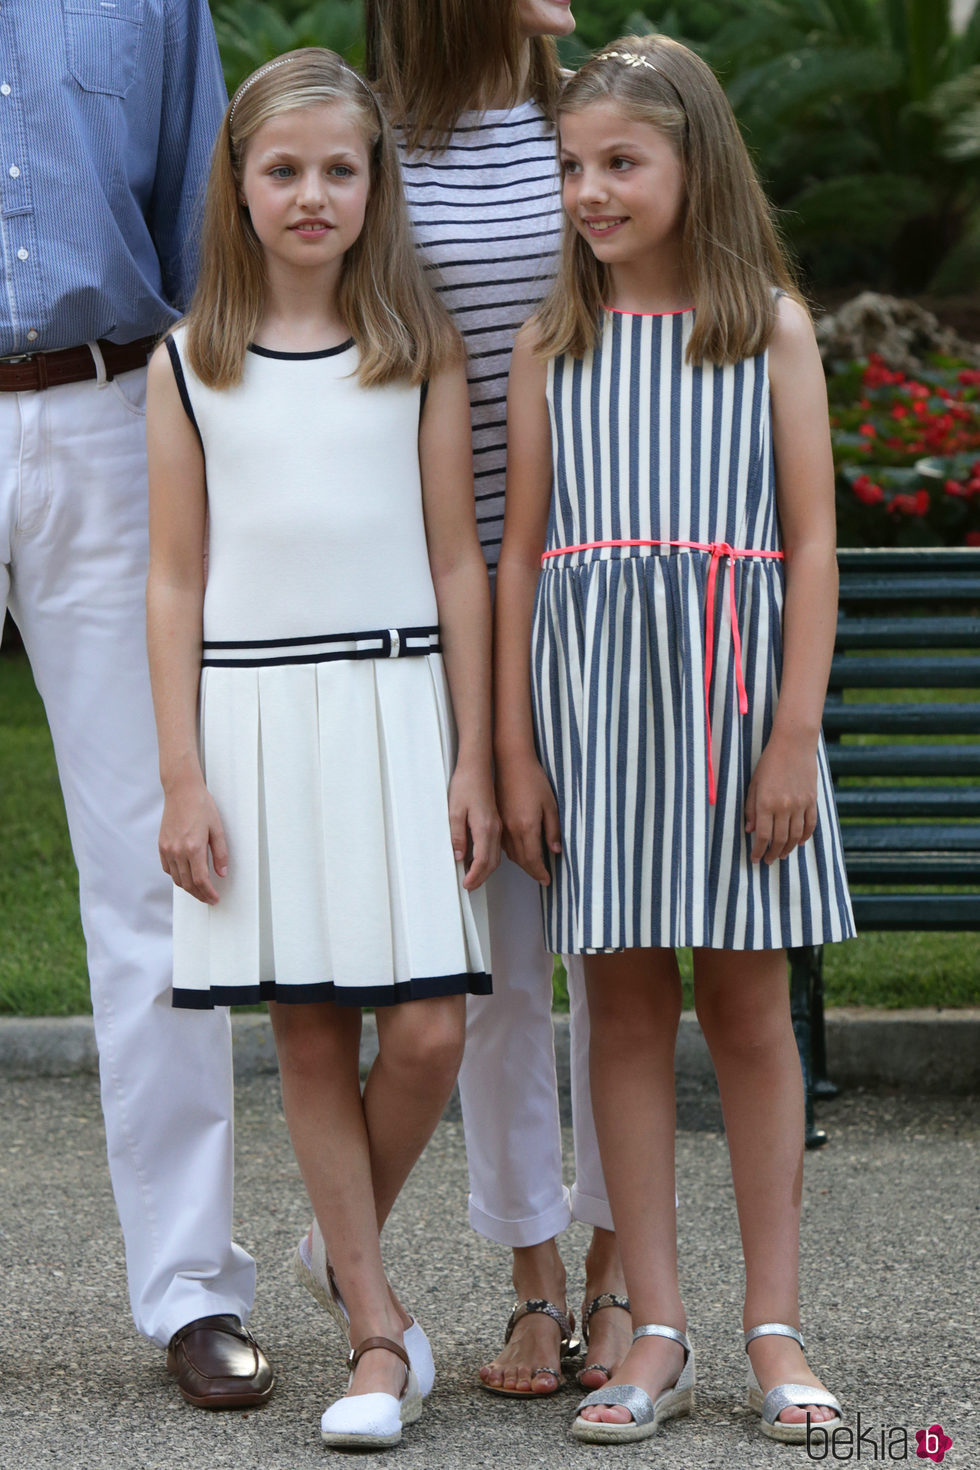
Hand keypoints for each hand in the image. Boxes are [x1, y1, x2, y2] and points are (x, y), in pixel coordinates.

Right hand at [158, 774, 227, 903]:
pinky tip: (185, 875)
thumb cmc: (201, 806)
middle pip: (187, 884)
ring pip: (176, 878)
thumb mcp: (217, 829)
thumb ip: (220, 854)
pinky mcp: (161, 845)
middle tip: (209, 898)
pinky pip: (168, 868)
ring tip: (199, 890)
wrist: (181, 791)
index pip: (201, 880)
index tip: (214, 898)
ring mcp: (167, 849)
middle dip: (199, 894)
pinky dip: (177, 876)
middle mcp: (178, 851)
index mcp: (194, 847)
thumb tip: (222, 873)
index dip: (208, 893)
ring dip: (188, 888)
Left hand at [448, 764, 501, 890]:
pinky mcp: (496, 822)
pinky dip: (489, 859)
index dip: (474, 876)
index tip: (466, 885)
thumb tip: (460, 856)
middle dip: (481, 878)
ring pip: (496, 856)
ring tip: (473, 878)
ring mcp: (497, 826)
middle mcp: (495, 829)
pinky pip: (496, 847)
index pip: (482, 861)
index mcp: (485, 828)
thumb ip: (457, 835)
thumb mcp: (454, 811)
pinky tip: (478, 860)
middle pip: (492, 862)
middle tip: (469, 887)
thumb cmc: (465, 785)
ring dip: (486, 870)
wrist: (477, 766)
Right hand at [495, 751, 561, 884]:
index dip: (540, 873)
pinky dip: (512, 852)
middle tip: (541, 876)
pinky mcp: (496, 820)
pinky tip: (519, 850)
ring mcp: (502, 826)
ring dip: (522, 863)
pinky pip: (503, 844)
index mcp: (527, 827)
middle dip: (532, 871)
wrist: (511, 763)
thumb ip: (553, 830)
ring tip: (532, 866)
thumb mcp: (551, 805)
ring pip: (511, 854)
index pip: (534, 859)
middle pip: (521, 860)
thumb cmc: (532, 779)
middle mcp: (512, 830)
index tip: (546, 880)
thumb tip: (555, 850)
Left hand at [744, 730, 817, 864]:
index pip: (762, 835)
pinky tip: (799, 843)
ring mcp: (800, 804)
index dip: (758, 851)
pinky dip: (805, 836)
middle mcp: (784, 807)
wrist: (794, 745)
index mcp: (766, 803)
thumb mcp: (754, 784)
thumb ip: (751, 808)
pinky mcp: (812, 800)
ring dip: (788, 849)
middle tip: (768, 861)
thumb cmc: (769, 762)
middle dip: (772, 853)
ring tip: (781, 855)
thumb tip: (750, 830)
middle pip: (779, 839)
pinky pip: (810, 824)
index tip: (755, 859)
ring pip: (795, 835)